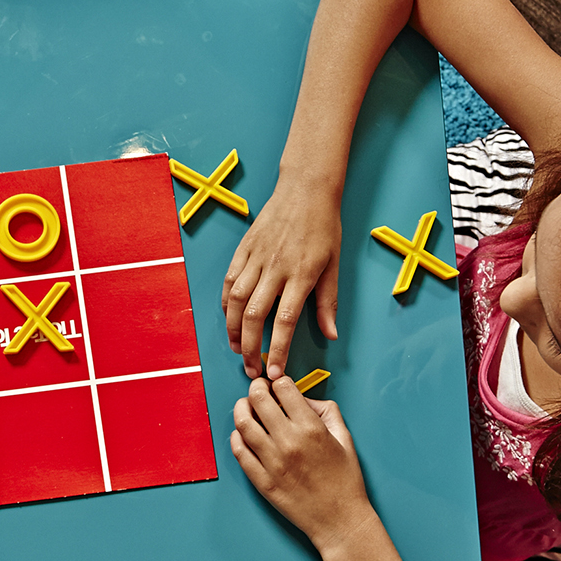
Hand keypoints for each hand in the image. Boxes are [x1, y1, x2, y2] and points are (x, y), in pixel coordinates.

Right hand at [222, 177, 341, 377]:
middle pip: (254, 315)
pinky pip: (229, 281)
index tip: (275, 372)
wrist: (306, 188)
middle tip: (251, 370)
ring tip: (236, 348)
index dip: (279, 349)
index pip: (285, 320)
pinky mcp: (244, 248)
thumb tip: (330, 334)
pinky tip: (229, 318)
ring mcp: (256, 257)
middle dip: (250, 347)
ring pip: (235, 300)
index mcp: (301, 273)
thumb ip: (328, 302)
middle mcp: (275, 267)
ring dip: (233, 329)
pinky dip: (225, 304)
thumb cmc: (324, 226)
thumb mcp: (334, 265)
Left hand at [229, 377, 376, 558]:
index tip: (278, 384)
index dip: (279, 381)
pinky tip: (241, 434)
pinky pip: (239, 452)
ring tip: (245, 407)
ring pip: (243, 423)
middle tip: (258, 389)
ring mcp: (272, 462)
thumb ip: (326, 411)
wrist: (339, 519)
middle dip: (256, 387)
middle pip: (258, 399)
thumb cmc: (345, 480)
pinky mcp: (262, 480)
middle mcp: (289, 442)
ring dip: (241, 409)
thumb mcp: (344, 438)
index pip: (283, 388)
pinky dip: (236, 437)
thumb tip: (302, 398)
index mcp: (311, 428)